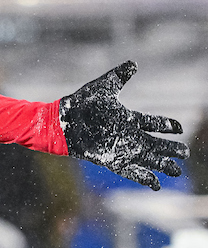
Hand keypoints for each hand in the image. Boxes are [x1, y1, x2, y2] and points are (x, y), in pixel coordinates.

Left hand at [60, 61, 187, 190]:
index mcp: (127, 118)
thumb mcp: (103, 87)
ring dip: (163, 165)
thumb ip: (120, 76)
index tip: (179, 128)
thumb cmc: (80, 104)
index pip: (153, 123)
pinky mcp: (111, 160)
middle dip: (171, 149)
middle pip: (155, 144)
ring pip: (148, 159)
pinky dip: (144, 178)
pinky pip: (131, 172)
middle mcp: (127, 135)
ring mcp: (120, 148)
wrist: (62, 122)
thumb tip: (134, 63)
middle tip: (185, 152)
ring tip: (177, 170)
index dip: (167, 125)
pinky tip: (156, 184)